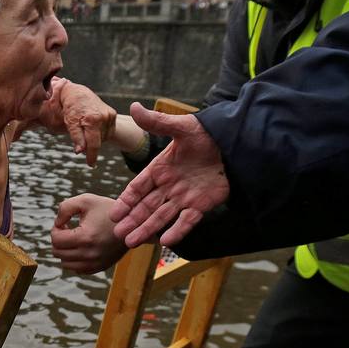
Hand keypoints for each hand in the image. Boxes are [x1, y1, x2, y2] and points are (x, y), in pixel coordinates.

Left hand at [51, 193, 128, 273]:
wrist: (133, 224)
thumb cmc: (108, 210)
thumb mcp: (86, 201)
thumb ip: (65, 208)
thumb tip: (56, 223)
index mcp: (85, 237)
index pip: (56, 239)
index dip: (56, 228)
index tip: (65, 222)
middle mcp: (89, 254)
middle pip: (58, 253)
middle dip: (59, 240)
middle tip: (68, 229)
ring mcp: (95, 263)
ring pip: (65, 264)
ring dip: (65, 251)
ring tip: (74, 238)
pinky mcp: (99, 267)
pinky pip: (77, 269)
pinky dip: (74, 260)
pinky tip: (82, 247)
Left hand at [55, 80, 117, 166]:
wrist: (78, 93)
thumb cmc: (70, 109)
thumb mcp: (69, 122)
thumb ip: (75, 137)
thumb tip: (80, 151)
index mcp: (92, 119)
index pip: (93, 144)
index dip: (92, 156)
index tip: (91, 165)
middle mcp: (103, 117)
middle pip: (98, 142)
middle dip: (91, 148)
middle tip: (87, 155)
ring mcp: (110, 115)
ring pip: (103, 137)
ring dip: (95, 139)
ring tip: (86, 129)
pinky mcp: (113, 115)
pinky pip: (107, 131)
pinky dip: (100, 133)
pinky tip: (93, 126)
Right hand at [109, 104, 228, 246]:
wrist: (234, 142)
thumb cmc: (206, 132)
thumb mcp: (180, 126)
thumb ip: (156, 121)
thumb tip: (132, 106)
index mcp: (160, 168)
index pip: (138, 187)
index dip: (126, 200)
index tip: (114, 213)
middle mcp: (169, 185)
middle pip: (146, 206)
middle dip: (132, 220)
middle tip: (117, 233)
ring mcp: (184, 197)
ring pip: (161, 216)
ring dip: (147, 229)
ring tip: (131, 242)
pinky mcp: (202, 205)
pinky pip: (188, 220)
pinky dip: (177, 230)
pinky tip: (166, 241)